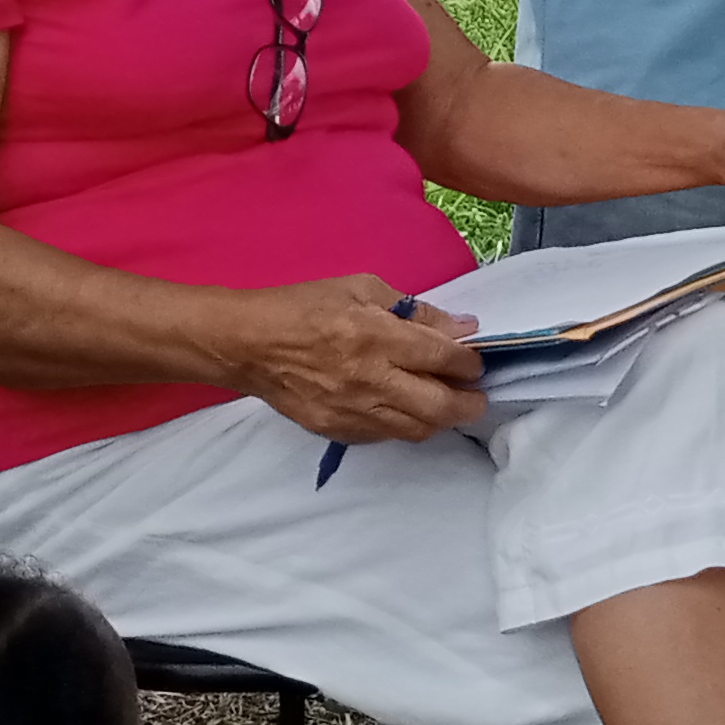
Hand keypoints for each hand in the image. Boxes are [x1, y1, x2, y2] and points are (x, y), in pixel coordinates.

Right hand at [216, 277, 488, 444]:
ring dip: (441, 419)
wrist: (248, 344)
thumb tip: (462, 327)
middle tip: (476, 396)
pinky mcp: (336, 430)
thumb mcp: (363, 288)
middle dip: (470, 404)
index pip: (443, 359)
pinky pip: (386, 436)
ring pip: (417, 430)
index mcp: (377, 337)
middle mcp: (370, 380)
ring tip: (445, 403)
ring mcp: (352, 411)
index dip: (470, 363)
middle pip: (440, 407)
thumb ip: (416, 311)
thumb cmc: (305, 306)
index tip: (475, 361)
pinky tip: (406, 409)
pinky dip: (405, 425)